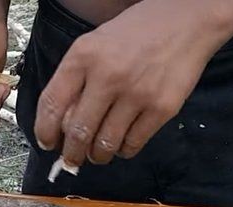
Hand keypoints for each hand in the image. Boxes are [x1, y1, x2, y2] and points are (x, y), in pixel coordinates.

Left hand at [33, 0, 232, 164]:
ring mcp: (137, 94)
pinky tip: (122, 143)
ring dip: (97, 155)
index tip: (47, 142)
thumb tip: (63, 123)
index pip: (52, 104)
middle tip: (72, 159)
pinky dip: (123, 150)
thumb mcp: (95, 43)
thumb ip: (76, 78)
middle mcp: (108, 75)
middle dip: (71, 154)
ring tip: (98, 154)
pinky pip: (133, 144)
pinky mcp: (162, 108)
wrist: (187, 21)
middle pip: (78, 132)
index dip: (44, 131)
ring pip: (105, 144)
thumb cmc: (137, 32)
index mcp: (84, 56)